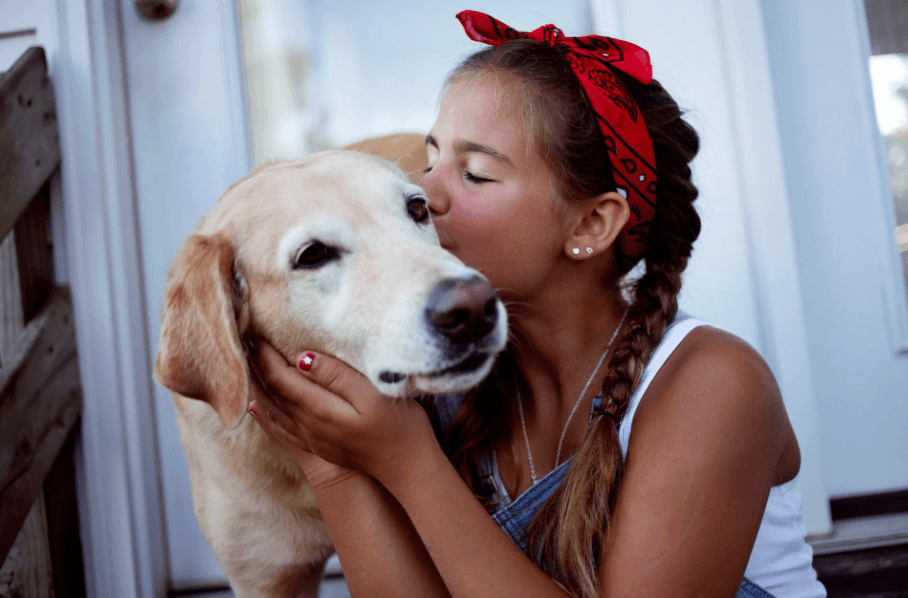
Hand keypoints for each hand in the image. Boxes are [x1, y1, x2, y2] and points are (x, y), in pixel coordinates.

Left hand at [248, 341, 441, 491]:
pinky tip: (257, 408)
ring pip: (273, 409)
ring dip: (257, 385)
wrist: (408, 469)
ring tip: (246, 363)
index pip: (281, 376)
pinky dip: (265, 415)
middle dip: (257, 365)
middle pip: (272, 392)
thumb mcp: (374, 395)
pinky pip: (281, 429)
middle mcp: (308, 426)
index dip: (266, 354)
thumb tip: (302, 357)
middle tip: (244, 339)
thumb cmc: (399, 427)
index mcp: (319, 409)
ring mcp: (312, 439)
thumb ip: (337, 375)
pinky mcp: (319, 447)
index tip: (256, 330)